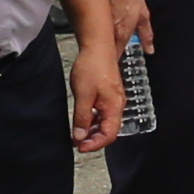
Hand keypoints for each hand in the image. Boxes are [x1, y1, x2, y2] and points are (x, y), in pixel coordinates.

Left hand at [69, 36, 121, 150]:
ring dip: (91, 130)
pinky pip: (102, 113)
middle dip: (93, 139)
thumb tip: (79, 136)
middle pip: (108, 130)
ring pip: (105, 122)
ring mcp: (113, 99)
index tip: (80, 147)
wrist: (97, 45)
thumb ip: (82, 117)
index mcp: (114, 107)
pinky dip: (92, 119)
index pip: (109, 135)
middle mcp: (117, 105)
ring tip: (77, 133)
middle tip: (76, 143)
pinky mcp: (108, 94)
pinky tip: (82, 120)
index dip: (95, 144)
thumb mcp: (83, 95)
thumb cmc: (92, 67)